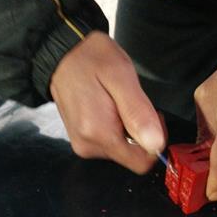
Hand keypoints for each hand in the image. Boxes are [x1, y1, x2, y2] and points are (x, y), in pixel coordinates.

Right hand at [50, 31, 165, 173]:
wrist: (61, 54)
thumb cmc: (90, 59)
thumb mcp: (121, 75)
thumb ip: (139, 112)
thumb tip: (155, 144)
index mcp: (99, 133)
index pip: (141, 162)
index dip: (155, 141)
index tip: (151, 116)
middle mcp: (88, 145)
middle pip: (132, 157)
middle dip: (141, 133)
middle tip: (132, 102)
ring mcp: (83, 144)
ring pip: (122, 150)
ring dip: (128, 129)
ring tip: (116, 101)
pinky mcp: (82, 140)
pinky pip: (110, 143)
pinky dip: (116, 128)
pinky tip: (108, 107)